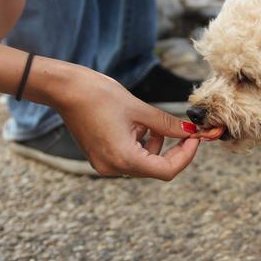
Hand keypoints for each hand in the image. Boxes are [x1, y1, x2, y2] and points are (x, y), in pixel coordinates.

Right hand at [51, 65, 199, 179]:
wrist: (65, 90)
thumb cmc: (99, 95)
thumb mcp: (140, 110)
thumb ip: (168, 124)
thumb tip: (191, 132)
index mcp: (124, 158)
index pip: (167, 170)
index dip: (186, 155)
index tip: (195, 138)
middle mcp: (113, 168)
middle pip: (156, 168)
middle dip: (173, 150)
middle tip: (186, 131)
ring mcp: (105, 165)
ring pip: (143, 164)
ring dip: (156, 146)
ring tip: (152, 123)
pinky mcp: (100, 158)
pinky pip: (129, 158)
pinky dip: (140, 145)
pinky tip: (137, 126)